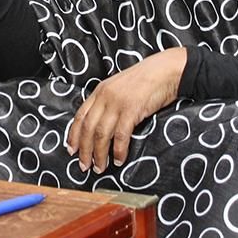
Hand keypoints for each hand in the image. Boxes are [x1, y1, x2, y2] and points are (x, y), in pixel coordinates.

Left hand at [68, 49, 186, 173]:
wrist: (165, 70)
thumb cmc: (145, 80)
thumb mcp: (119, 88)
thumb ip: (108, 102)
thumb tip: (101, 124)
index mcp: (100, 91)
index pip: (80, 116)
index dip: (74, 135)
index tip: (71, 149)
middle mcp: (105, 96)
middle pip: (88, 128)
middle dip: (84, 150)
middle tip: (84, 166)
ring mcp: (118, 103)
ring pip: (101, 134)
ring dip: (99, 154)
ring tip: (99, 167)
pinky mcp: (132, 109)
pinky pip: (121, 135)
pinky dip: (118, 150)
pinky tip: (119, 160)